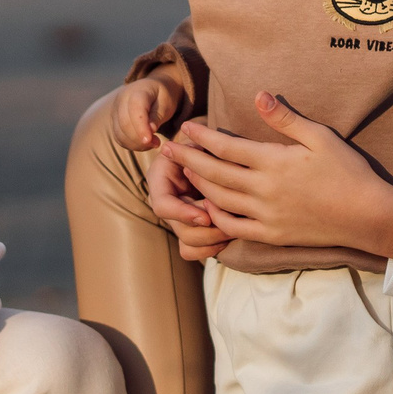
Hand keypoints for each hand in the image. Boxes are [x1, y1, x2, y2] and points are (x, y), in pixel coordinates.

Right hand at [112, 79, 182, 151]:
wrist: (154, 88)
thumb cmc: (163, 96)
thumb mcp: (166, 103)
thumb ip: (157, 116)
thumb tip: (150, 130)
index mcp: (137, 91)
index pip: (135, 111)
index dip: (141, 128)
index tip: (150, 141)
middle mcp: (122, 99)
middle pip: (125, 124)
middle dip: (139, 139)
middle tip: (157, 143)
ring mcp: (115, 109)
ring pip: (119, 133)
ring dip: (135, 144)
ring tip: (152, 144)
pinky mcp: (114, 120)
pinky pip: (118, 137)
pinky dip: (130, 144)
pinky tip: (143, 144)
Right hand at [144, 147, 230, 261]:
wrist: (211, 151)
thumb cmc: (206, 143)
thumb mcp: (198, 142)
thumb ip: (194, 153)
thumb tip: (186, 161)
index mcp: (160, 180)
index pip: (162, 206)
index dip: (183, 214)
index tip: (207, 216)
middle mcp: (165, 202)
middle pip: (179, 230)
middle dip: (206, 230)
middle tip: (230, 223)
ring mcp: (177, 219)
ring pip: (188, 244)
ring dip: (212, 240)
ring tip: (232, 228)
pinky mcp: (190, 230)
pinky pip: (193, 251)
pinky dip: (211, 249)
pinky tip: (228, 237)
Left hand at [158, 94, 392, 258]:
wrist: (367, 215)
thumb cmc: (348, 171)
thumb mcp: (320, 137)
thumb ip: (285, 118)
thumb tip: (259, 95)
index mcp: (273, 163)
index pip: (225, 148)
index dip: (202, 137)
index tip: (186, 128)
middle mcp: (263, 191)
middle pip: (214, 174)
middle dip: (188, 159)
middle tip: (169, 148)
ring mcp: (265, 216)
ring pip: (219, 200)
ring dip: (198, 185)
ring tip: (185, 171)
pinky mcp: (271, 235)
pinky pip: (234, 228)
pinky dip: (216, 216)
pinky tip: (208, 206)